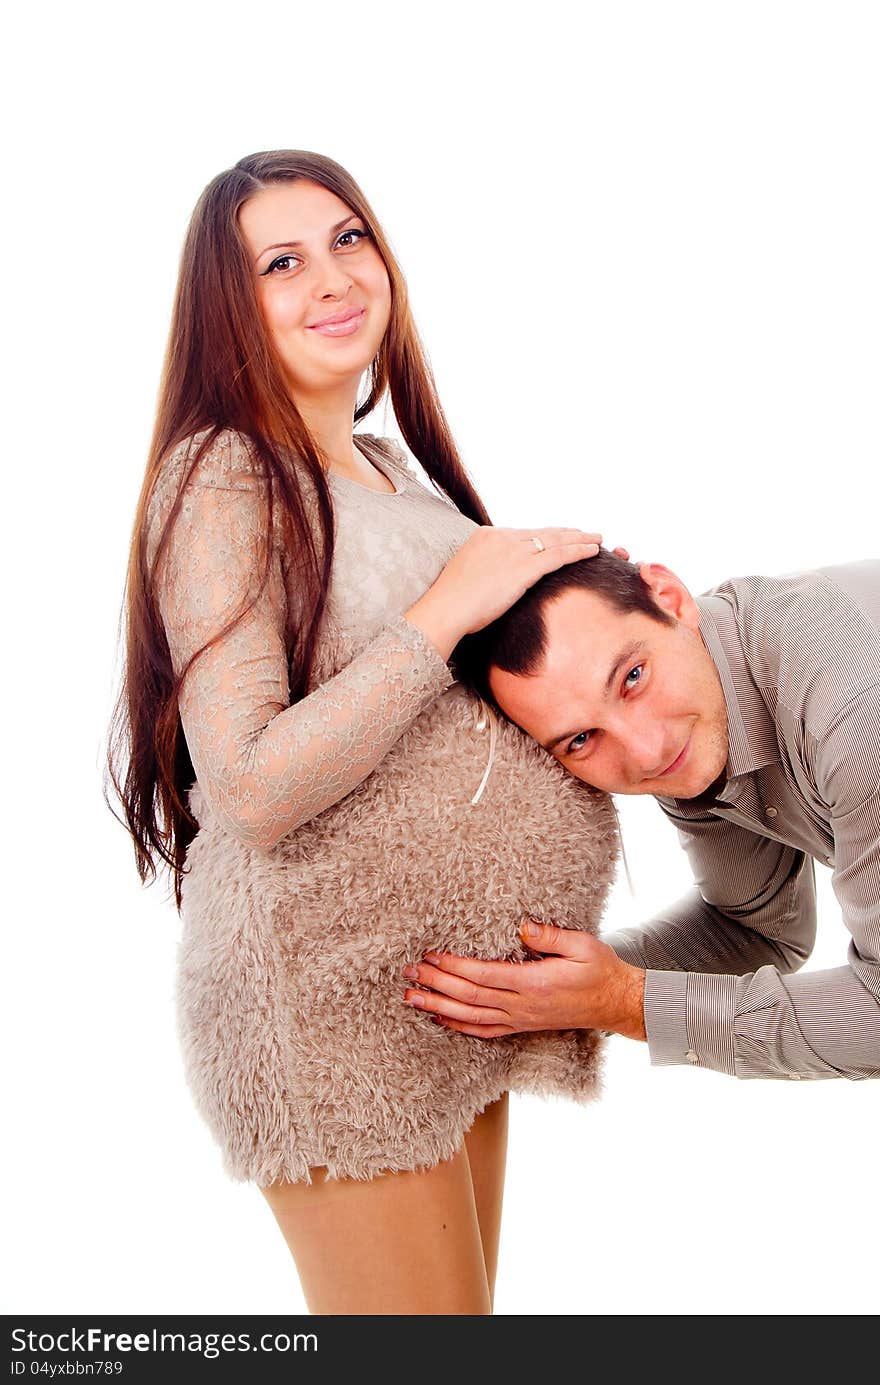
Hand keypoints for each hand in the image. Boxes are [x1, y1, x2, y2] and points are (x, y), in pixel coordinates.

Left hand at [402, 921, 646, 1040]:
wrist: (616, 1004)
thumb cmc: (600, 971)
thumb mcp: (582, 945)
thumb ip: (551, 936)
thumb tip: (522, 926)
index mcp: (533, 984)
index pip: (483, 976)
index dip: (453, 967)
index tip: (430, 956)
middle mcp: (521, 1006)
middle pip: (469, 996)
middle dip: (436, 984)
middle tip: (408, 973)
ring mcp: (520, 1019)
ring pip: (470, 1017)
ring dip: (438, 1007)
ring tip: (411, 998)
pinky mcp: (522, 1025)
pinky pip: (484, 1031)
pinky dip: (459, 1026)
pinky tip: (440, 1019)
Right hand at [405, 526, 601, 659]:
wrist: (446, 609)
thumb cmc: (451, 604)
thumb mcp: (466, 577)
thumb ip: (484, 573)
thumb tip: (492, 584)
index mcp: (485, 536)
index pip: (523, 534)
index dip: (545, 535)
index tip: (559, 536)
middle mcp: (502, 537)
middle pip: (542, 533)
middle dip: (566, 533)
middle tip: (585, 533)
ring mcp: (514, 550)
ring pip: (555, 540)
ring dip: (579, 539)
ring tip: (597, 539)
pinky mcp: (525, 567)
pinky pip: (559, 555)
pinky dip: (579, 551)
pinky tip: (593, 551)